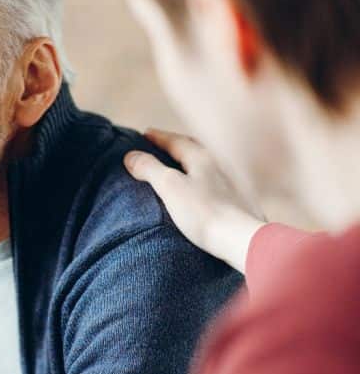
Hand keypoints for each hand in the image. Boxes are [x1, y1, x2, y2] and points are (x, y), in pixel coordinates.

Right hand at [125, 128, 265, 272]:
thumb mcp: (169, 187)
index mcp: (202, 158)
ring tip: (178, 166)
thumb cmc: (204, 213)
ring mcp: (231, 182)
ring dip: (190, 161)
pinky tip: (199, 189)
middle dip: (177, 145)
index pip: (176, 141)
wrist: (241, 239)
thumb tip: (131, 156)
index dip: (158, 137)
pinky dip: (201, 178)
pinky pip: (214, 181)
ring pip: (206, 164)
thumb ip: (150, 169)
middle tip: (162, 145)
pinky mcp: (237, 201)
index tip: (145, 134)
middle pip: (195, 148)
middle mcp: (220, 165)